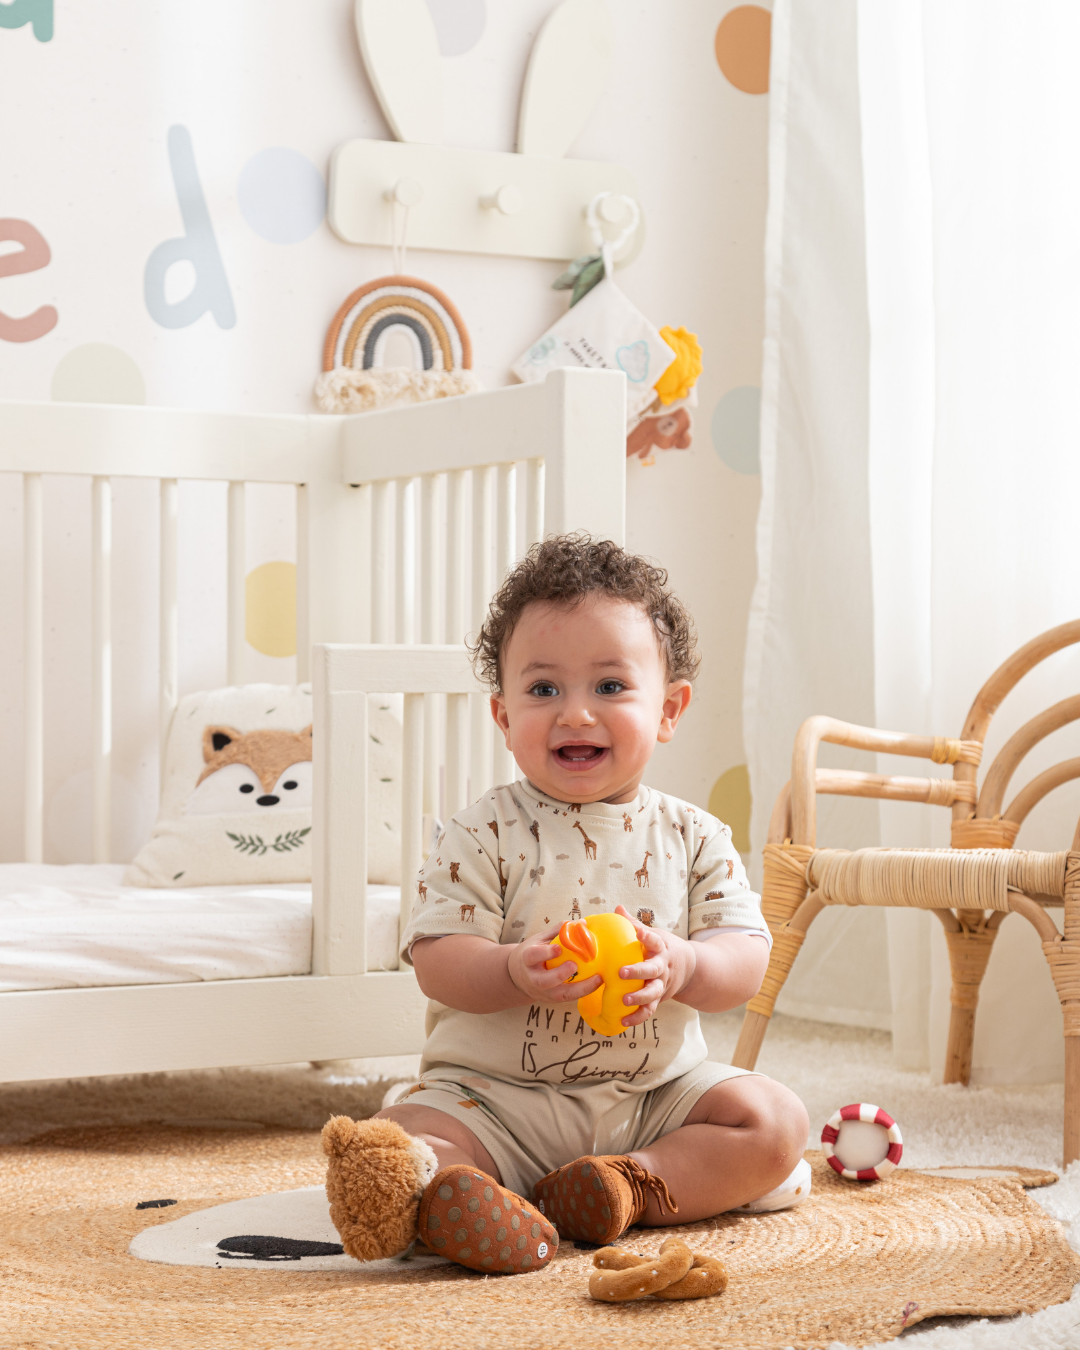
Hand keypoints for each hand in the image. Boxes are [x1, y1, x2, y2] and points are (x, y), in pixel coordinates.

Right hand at [506, 925, 602, 1005]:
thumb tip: (582, 923)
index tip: (558, 949)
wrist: (518, 976)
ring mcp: (543, 992)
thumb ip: (558, 931)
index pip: (533, 956)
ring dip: (580, 989)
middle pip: (544, 981)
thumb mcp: (540, 939)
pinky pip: (569, 999)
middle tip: (574, 965)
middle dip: (560, 974)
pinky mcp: (552, 999)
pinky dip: (583, 992)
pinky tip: (596, 984)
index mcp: (527, 959)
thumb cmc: (533, 953)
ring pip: (559, 995)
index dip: (545, 953)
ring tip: (597, 979)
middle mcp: (533, 978)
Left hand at [613, 905, 696, 1027]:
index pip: (655, 940)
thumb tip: (617, 908)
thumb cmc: (662, 947)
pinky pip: (649, 1010)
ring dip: (639, 998)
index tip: (639, 933)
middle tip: (622, 972)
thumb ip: (634, 924)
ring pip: (653, 993)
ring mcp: (662, 984)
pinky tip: (624, 1022)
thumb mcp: (653, 934)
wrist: (689, 967)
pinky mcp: (660, 998)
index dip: (647, 937)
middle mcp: (663, 967)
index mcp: (660, 948)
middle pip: (652, 970)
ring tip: (625, 1001)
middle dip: (638, 971)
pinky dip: (638, 1017)